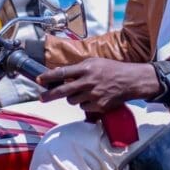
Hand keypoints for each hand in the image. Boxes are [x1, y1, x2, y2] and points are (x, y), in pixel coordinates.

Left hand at [37, 58, 159, 113]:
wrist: (130, 80)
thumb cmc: (112, 69)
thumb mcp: (95, 62)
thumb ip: (79, 68)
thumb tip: (61, 74)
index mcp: (87, 68)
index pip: (63, 72)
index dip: (49, 76)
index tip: (39, 79)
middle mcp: (88, 82)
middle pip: (63, 91)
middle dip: (49, 95)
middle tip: (41, 97)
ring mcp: (93, 95)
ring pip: (73, 101)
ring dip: (74, 98)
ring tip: (83, 92)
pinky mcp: (99, 106)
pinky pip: (84, 108)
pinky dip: (85, 104)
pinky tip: (94, 98)